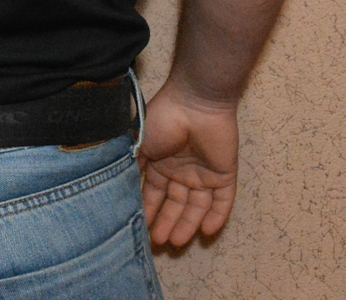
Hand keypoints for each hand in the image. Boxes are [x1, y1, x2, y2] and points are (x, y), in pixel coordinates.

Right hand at [138, 80, 238, 246]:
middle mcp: (180, 171)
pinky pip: (223, 201)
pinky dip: (217, 216)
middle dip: (166, 222)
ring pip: (197, 206)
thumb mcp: (138, 141)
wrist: (194, 103)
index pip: (153, 193)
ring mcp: (203, 173)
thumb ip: (133, 163)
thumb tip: (120, 184)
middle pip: (175, 203)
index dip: (148, 210)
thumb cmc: (162, 119)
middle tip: (158, 243)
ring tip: (176, 242)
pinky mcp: (224, 174)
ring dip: (187, 224)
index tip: (140, 228)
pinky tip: (207, 232)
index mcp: (159, 162)